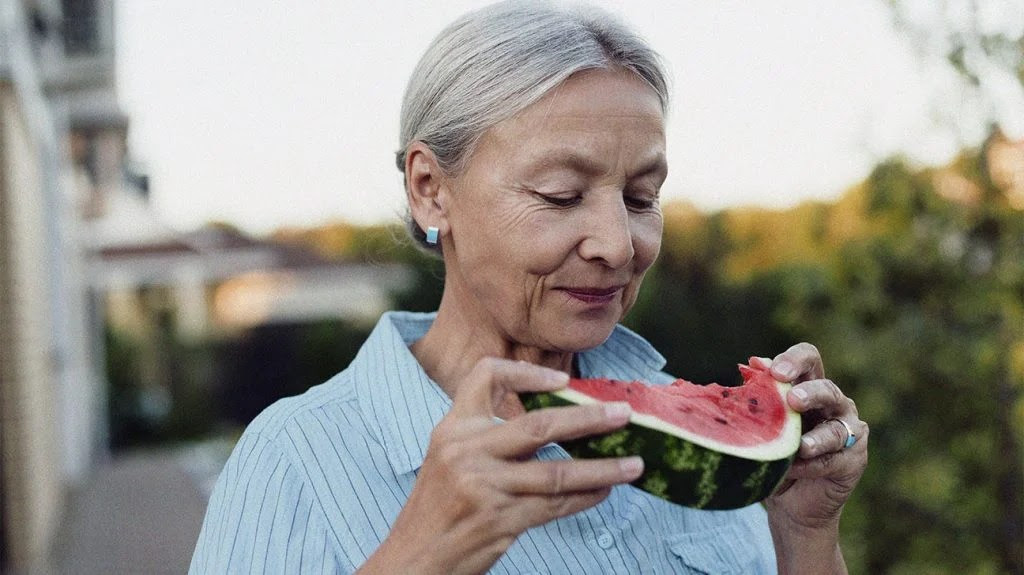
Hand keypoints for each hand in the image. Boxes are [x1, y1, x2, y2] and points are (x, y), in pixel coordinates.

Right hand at [359, 358, 642, 574]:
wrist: (414, 558)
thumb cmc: (439, 509)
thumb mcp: (449, 459)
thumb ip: (487, 438)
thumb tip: (554, 423)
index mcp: (452, 429)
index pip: (484, 377)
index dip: (525, 373)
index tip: (562, 381)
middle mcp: (465, 451)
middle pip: (538, 425)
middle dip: (588, 419)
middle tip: (624, 414)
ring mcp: (482, 486)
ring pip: (556, 472)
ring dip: (602, 469)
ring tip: (634, 464)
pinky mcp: (498, 520)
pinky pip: (554, 505)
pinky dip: (585, 497)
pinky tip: (605, 491)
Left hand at [759, 344, 866, 573]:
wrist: (789, 501)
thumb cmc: (773, 454)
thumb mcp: (762, 425)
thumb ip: (761, 395)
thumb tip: (753, 363)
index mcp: (809, 386)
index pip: (810, 359)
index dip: (795, 360)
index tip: (774, 372)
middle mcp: (834, 404)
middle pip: (827, 389)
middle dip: (810, 393)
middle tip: (792, 399)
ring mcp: (848, 431)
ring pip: (837, 428)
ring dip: (817, 438)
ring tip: (800, 446)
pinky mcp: (854, 459)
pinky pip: (835, 460)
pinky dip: (813, 465)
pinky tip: (796, 468)